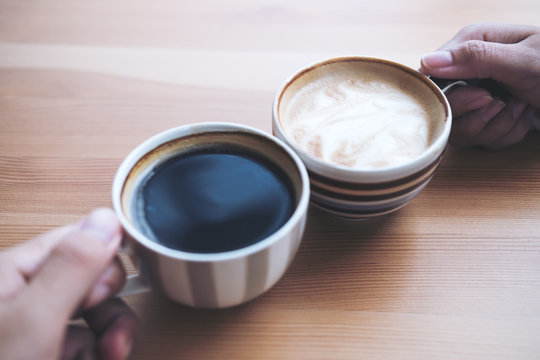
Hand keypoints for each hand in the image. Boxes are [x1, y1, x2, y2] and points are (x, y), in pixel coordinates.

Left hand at [0, 208, 137, 359]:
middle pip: (91, 283)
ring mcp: (35, 328)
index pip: (78, 241)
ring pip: (93, 318)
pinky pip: (84, 345)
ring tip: (110, 359)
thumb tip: (107, 218)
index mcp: (13, 272)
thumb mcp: (32, 322)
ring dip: (110, 339)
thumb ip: (71, 266)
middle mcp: (24, 296)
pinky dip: (97, 355)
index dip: (103, 266)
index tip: (102, 298)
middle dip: (110, 312)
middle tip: (112, 344)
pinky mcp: (43, 351)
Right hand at [420, 22, 539, 148]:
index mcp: (471, 45)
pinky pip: (480, 139)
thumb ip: (474, 58)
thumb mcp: (521, 60)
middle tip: (505, 103)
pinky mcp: (485, 117)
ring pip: (461, 130)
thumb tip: (427, 62)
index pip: (432, 77)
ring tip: (522, 108)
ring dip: (497, 126)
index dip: (451, 96)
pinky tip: (524, 118)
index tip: (482, 99)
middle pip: (444, 109)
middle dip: (479, 116)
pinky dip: (506, 133)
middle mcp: (468, 71)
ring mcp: (475, 95)